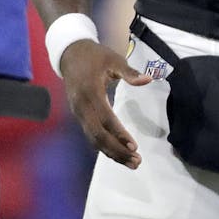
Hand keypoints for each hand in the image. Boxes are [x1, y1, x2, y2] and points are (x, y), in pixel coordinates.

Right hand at [60, 39, 152, 167]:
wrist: (70, 55)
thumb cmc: (95, 56)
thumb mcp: (114, 59)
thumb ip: (130, 72)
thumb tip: (148, 80)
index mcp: (90, 93)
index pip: (105, 119)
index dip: (119, 134)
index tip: (134, 146)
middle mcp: (81, 107)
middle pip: (97, 135)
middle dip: (116, 150)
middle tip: (136, 162)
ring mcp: (78, 113)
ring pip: (93, 138)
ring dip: (111, 152)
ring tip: (131, 163)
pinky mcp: (79, 115)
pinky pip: (91, 134)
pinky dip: (104, 146)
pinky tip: (118, 154)